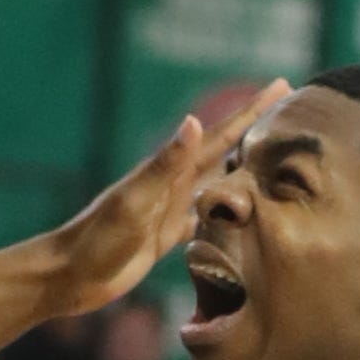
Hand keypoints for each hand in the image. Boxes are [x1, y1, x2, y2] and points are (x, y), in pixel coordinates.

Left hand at [47, 83, 290, 314]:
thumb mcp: (134, 200)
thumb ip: (164, 164)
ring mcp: (171, 210)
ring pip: (218, 184)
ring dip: (243, 169)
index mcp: (171, 172)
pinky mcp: (165, 238)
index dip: (252, 111)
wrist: (69, 274)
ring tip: (273, 159)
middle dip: (255, 132)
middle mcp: (175, 185)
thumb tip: (194, 122)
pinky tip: (240, 215)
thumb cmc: (97, 238)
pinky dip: (225, 213)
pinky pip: (205, 219)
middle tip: (289, 114)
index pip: (221, 134)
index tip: (282, 85)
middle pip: (225, 152)